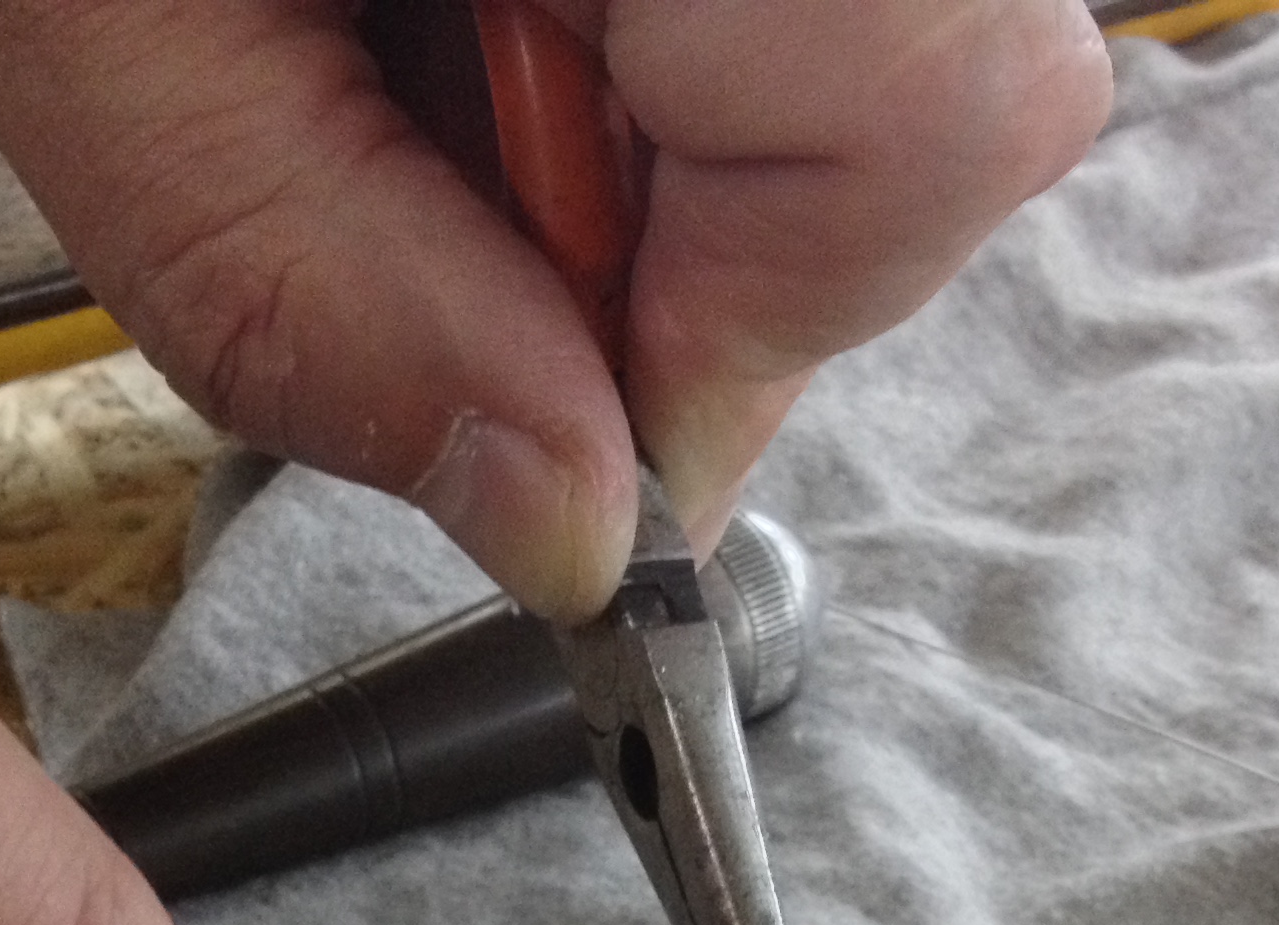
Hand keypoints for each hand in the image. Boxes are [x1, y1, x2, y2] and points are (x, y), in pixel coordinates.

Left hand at [0, 0, 1115, 617]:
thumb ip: (310, 280)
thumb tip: (567, 520)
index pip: (936, 109)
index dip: (742, 323)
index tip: (560, 398)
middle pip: (968, 73)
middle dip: (721, 218)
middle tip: (459, 170)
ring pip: (923, 13)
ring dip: (694, 110)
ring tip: (433, 13)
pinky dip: (673, 20)